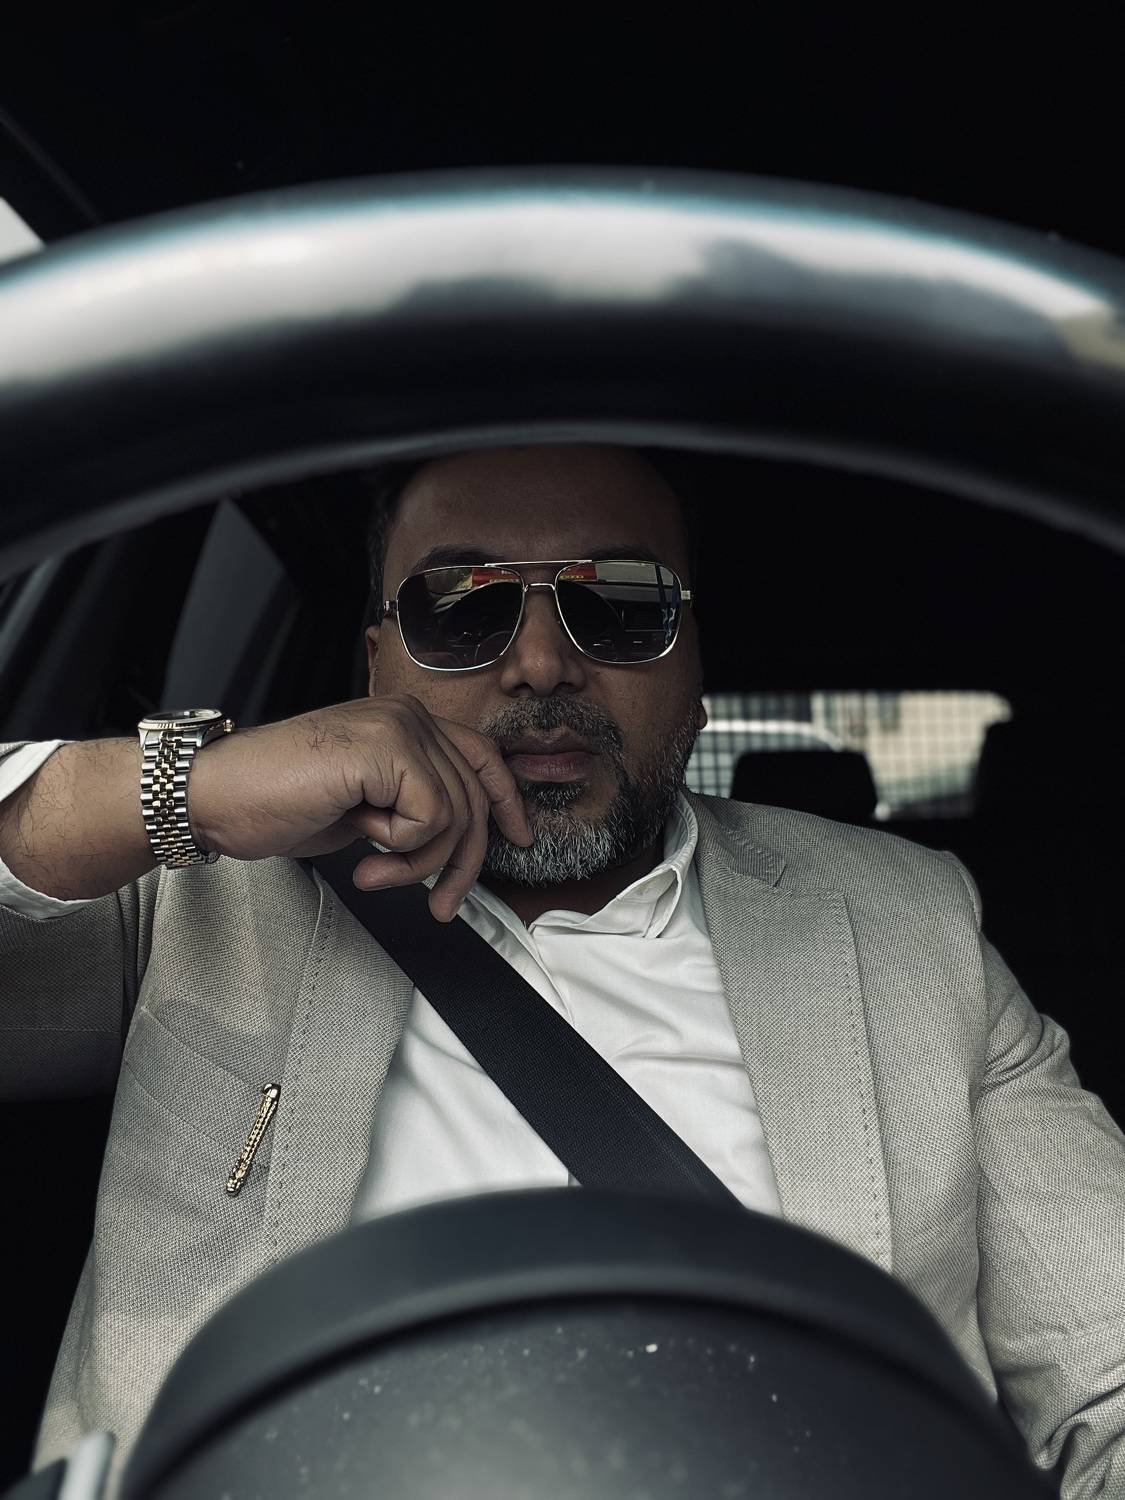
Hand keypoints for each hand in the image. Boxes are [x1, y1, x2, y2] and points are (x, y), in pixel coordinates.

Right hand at [189, 695, 532, 920]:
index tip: (519, 840)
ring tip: (377, 873)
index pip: (481, 757)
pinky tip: (363, 849)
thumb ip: (409, 808)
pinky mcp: (386, 748)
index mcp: (404, 722)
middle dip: (462, 863)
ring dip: (420, 864)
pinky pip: (431, 818)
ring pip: (456, 814)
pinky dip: (401, 849)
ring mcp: (399, 726)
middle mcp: (407, 715)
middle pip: (475, 796)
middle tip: (441, 905)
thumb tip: (456, 844)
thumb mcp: (362, 808)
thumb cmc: (274, 802)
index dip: (506, 800)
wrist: (217, 796)